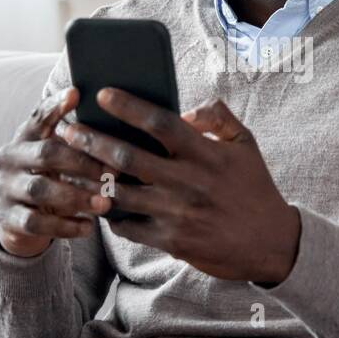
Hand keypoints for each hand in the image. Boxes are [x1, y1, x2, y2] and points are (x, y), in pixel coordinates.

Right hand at [0, 87, 114, 257]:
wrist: (18, 220)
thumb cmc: (51, 178)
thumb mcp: (58, 157)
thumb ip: (77, 141)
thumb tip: (120, 128)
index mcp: (24, 137)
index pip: (39, 116)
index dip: (56, 105)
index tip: (77, 94)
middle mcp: (10, 158)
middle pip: (46, 154)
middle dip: (82, 162)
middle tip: (113, 172)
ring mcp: (6, 188)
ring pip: (40, 189)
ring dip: (77, 196)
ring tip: (105, 203)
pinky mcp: (9, 218)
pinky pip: (36, 223)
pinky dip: (65, 226)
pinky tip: (88, 227)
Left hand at [56, 87, 300, 284]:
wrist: (270, 243)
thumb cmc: (255, 188)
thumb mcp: (246, 144)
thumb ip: (218, 117)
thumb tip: (187, 109)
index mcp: (205, 153)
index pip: (159, 123)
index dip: (128, 106)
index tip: (102, 94)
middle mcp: (188, 182)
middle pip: (127, 157)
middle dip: (92, 141)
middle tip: (68, 130)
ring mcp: (177, 213)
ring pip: (120, 193)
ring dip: (92, 178)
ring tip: (70, 165)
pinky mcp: (171, 241)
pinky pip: (128, 225)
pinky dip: (109, 213)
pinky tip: (97, 201)